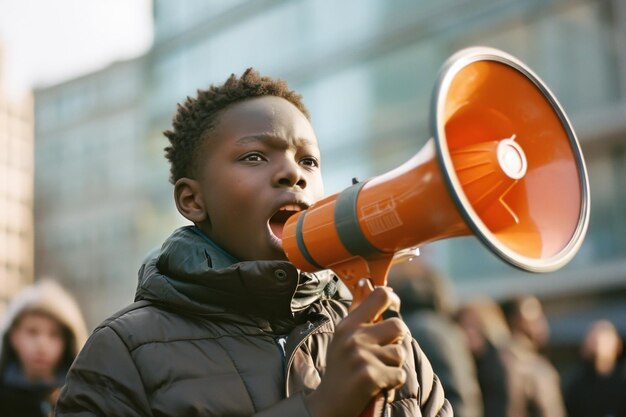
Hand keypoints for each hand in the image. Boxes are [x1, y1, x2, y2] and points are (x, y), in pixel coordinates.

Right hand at [305, 285, 408, 416]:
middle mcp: (353, 337)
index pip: (379, 295)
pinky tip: (376, 385)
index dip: (393, 298)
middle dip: (398, 341)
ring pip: (400, 353)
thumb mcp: (343, 336)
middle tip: (384, 352)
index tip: (394, 305)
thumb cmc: (340, 369)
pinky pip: (399, 375)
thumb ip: (357, 310)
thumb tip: (365, 282)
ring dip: (393, 366)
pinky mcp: (369, 375)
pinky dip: (392, 383)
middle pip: (398, 326)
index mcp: (348, 324)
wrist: (328, 405)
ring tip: (376, 371)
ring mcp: (360, 356)